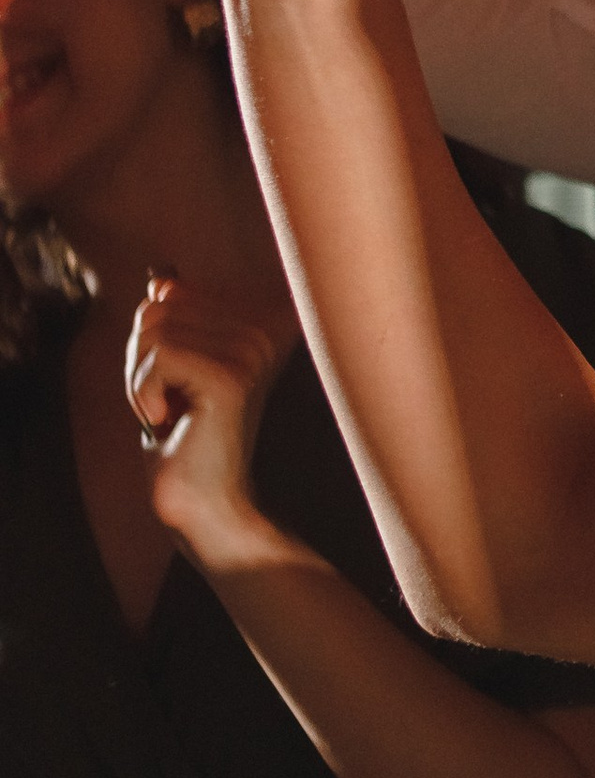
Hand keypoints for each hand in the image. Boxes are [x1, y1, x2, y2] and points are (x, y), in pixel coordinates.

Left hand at [126, 276, 294, 563]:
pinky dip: (143, 393)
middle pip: (159, 307)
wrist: (205, 500)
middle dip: (143, 357)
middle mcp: (269, 328)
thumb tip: (163, 277)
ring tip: (173, 413)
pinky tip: (171, 422)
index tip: (180, 383)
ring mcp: (253, 351)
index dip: (154, 339)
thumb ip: (173, 317)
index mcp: (263, 319)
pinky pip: (156, 358)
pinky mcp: (231, 377)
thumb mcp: (174, 365)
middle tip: (172, 401)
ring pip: (154, 329)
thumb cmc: (188, 437)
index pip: (172, 293)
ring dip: (142, 379)